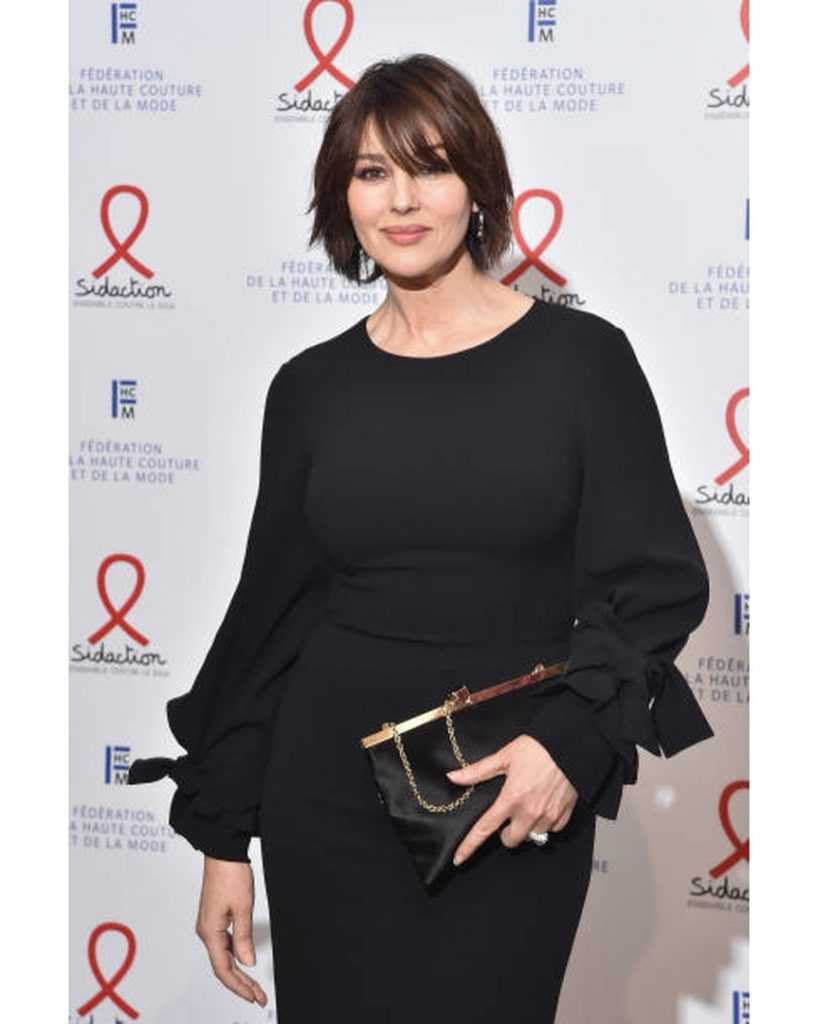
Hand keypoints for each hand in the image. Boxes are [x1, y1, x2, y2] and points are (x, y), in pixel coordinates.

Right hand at [195, 857, 267, 1005]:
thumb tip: (247, 962)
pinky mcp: (214, 917)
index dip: (239, 986)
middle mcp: (206, 931)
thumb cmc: (230, 874)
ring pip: (223, 956)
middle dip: (241, 984)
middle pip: (222, 966)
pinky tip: (244, 960)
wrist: (222, 852)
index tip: (254, 996)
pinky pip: (223, 944)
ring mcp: (209, 924)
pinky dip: (235, 956)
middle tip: (258, 996)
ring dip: (239, 972)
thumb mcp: (243, 908)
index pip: (224, 969)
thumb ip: (244, 938)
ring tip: (254, 984)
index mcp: (210, 931)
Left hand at [446, 734, 577, 866]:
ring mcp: (548, 816)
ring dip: (526, 828)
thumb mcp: (504, 756)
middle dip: (506, 834)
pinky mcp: (564, 814)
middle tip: (507, 817)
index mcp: (511, 799)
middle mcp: (529, 812)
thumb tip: (453, 777)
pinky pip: (552, 830)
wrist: (568, 745)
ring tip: (527, 809)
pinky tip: (543, 808)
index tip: (458, 859)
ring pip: (533, 836)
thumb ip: (478, 771)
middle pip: (512, 840)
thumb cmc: (535, 748)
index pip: (485, 828)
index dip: (470, 845)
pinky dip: (545, 824)